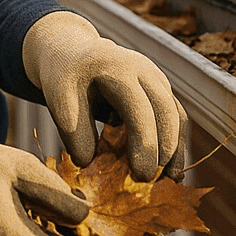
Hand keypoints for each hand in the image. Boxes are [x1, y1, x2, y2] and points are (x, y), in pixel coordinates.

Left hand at [23, 10, 187, 181]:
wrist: (74, 53)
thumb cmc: (65, 78)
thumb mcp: (59, 100)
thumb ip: (74, 132)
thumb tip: (90, 164)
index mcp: (118, 68)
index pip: (140, 109)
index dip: (144, 144)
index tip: (140, 176)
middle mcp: (144, 70)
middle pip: (167, 111)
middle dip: (165, 150)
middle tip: (153, 182)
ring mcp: (156, 79)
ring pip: (177, 115)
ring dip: (175, 150)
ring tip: (167, 181)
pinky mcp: (159, 91)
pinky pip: (175, 118)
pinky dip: (174, 144)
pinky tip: (169, 169)